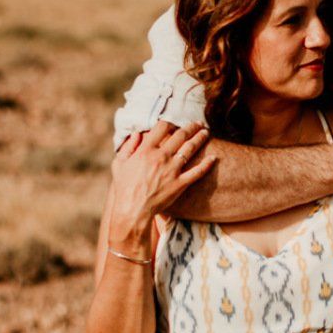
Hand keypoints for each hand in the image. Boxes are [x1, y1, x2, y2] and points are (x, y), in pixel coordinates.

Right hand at [104, 121, 213, 248]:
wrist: (132, 210)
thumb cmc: (123, 188)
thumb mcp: (119, 164)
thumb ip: (128, 147)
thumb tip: (137, 134)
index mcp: (145, 150)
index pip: (161, 128)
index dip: (170, 122)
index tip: (175, 122)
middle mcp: (160, 157)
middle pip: (180, 135)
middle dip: (191, 127)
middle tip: (198, 123)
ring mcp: (172, 170)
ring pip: (190, 149)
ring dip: (200, 138)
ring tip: (206, 132)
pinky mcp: (179, 183)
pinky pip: (197, 172)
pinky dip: (206, 164)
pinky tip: (214, 158)